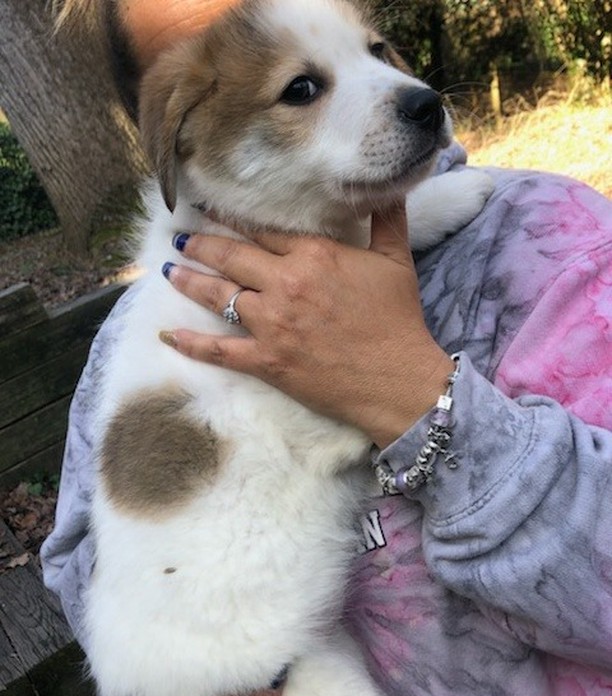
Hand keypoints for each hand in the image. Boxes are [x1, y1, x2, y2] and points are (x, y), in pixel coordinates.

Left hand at [162, 208, 452, 446]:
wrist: (396, 380)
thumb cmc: (398, 320)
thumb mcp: (397, 261)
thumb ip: (387, 219)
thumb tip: (390, 186)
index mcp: (314, 255)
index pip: (263, 230)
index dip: (233, 219)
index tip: (212, 210)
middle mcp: (284, 283)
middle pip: (230, 257)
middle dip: (200, 244)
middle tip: (179, 236)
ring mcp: (271, 324)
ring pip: (218, 295)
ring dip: (189, 281)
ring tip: (169, 270)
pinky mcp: (265, 360)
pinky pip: (218, 350)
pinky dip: (191, 343)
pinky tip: (168, 335)